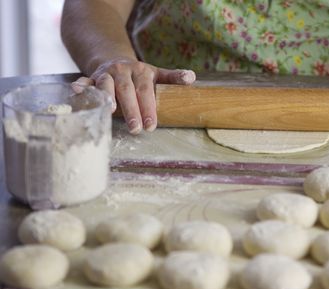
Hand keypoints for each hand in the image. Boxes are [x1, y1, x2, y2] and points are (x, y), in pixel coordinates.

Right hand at [72, 58, 195, 133]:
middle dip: (131, 110)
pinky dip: (80, 85)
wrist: (114, 60)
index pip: (145, 90)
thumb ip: (173, 78)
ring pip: (105, 84)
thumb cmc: (139, 75)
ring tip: (109, 111)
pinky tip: (77, 91)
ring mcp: (105, 74)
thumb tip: (192, 78)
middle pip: (126, 90)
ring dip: (106, 96)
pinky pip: (85, 80)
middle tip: (136, 128)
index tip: (152, 124)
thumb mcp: (156, 74)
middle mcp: (122, 71)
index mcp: (140, 71)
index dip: (148, 107)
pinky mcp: (91, 77)